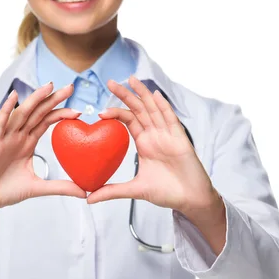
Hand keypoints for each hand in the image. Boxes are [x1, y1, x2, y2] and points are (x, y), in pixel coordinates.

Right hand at [0, 82, 86, 214]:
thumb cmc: (6, 191)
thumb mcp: (38, 187)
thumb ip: (60, 187)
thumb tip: (84, 193)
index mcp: (27, 143)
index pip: (46, 121)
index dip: (61, 113)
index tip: (79, 111)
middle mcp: (17, 136)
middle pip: (37, 112)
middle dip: (53, 99)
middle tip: (70, 87)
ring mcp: (5, 138)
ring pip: (21, 113)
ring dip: (35, 99)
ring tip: (49, 87)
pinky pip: (1, 123)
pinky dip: (6, 109)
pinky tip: (14, 96)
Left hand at [86, 76, 217, 211]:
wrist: (190, 200)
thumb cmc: (167, 192)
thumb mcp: (134, 190)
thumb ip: (112, 192)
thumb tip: (88, 198)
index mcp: (144, 143)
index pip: (128, 121)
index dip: (115, 112)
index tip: (99, 111)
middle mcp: (155, 135)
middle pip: (139, 109)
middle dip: (126, 95)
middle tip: (110, 81)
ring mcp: (168, 135)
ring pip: (153, 109)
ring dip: (142, 94)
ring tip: (130, 79)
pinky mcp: (180, 139)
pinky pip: (171, 120)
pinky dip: (163, 106)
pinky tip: (155, 94)